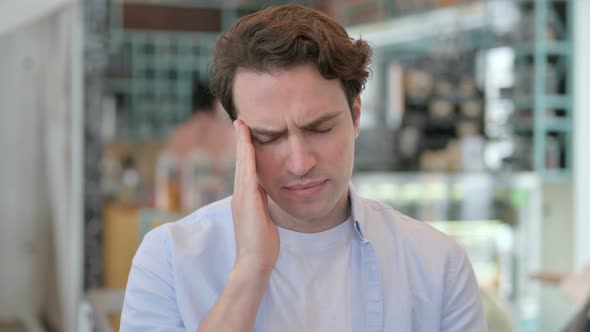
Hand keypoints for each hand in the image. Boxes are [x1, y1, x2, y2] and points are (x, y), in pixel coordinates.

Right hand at [231, 120, 278, 276]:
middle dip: (240, 141)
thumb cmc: (262, 245)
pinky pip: (247, 173)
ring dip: (242, 143)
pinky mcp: (246, 201)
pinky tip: (248, 143)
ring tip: (242, 125)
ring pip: (242, 164)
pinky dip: (246, 156)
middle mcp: (240, 195)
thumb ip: (263, 204)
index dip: (246, 151)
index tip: (247, 135)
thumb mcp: (264, 218)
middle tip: (240, 121)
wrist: (254, 262)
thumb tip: (267, 195)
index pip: (246, 169)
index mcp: (246, 198)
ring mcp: (241, 197)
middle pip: (240, 162)